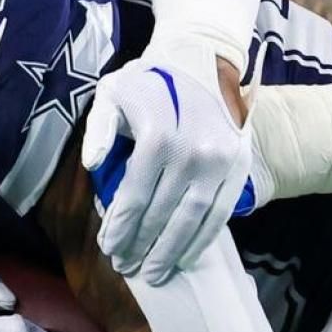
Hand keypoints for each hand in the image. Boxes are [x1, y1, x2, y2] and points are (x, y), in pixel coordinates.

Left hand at [82, 46, 251, 284]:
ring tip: (153, 272)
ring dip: (171, 253)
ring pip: (192, 221)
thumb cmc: (149, 80)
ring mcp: (219, 161)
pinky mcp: (239, 166)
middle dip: (141, 247)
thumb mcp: (112, 93)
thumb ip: (99, 130)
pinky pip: (220, 213)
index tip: (108, 249)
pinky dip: (202, 240)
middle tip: (126, 267)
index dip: (119, 229)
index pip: (133, 198)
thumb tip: (92, 166)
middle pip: (161, 215)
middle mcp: (191, 152)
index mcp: (156, 136)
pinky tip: (185, 256)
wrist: (203, 59)